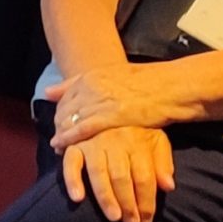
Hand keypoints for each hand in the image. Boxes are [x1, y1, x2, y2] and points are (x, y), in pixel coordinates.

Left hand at [45, 60, 183, 148]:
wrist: (172, 87)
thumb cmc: (149, 83)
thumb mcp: (113, 77)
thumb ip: (83, 83)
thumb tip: (50, 91)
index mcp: (93, 75)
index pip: (65, 95)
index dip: (59, 111)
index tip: (57, 122)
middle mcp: (92, 85)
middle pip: (65, 107)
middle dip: (58, 124)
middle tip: (56, 138)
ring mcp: (101, 99)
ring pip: (70, 118)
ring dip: (61, 133)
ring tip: (57, 146)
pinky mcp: (111, 114)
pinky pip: (82, 128)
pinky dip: (69, 138)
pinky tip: (61, 146)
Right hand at [58, 124, 174, 221]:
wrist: (107, 99)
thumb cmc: (135, 127)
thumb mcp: (156, 138)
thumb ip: (163, 161)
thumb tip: (168, 186)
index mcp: (137, 140)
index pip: (144, 177)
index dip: (147, 201)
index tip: (146, 221)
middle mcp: (115, 141)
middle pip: (122, 178)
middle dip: (128, 204)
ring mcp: (92, 142)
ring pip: (99, 174)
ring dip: (106, 198)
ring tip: (113, 218)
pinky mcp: (74, 144)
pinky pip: (70, 164)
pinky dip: (72, 180)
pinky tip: (78, 198)